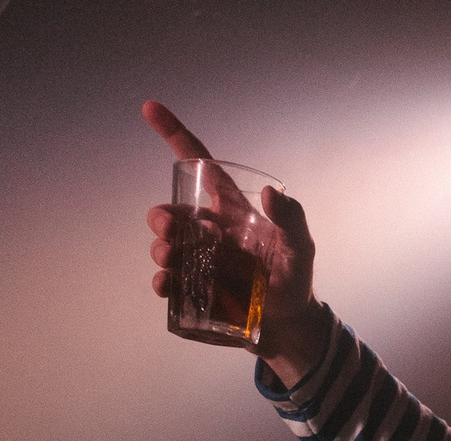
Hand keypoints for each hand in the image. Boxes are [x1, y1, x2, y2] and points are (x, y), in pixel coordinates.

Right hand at [141, 101, 325, 377]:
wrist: (290, 322)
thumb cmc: (294, 276)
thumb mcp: (300, 245)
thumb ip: (292, 218)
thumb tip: (270, 193)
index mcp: (230, 208)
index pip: (199, 164)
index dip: (175, 135)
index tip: (150, 108)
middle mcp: (209, 230)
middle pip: (171, 211)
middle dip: (161, 216)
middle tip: (172, 230)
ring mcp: (199, 259)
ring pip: (164, 245)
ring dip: (160, 249)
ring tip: (172, 260)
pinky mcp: (195, 288)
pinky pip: (169, 281)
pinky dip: (162, 282)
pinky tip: (167, 286)